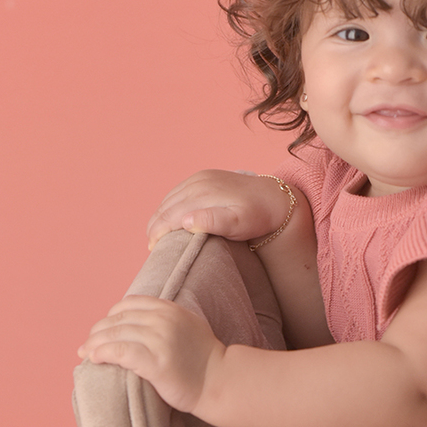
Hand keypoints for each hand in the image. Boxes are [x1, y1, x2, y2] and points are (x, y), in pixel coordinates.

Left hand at [78, 295, 224, 413]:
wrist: (221, 382)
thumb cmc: (204, 361)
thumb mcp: (189, 326)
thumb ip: (167, 319)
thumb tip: (140, 321)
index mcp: (170, 309)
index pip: (129, 304)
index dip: (111, 316)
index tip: (103, 330)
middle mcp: (164, 320)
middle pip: (118, 319)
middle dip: (98, 332)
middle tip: (86, 346)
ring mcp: (160, 340)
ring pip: (115, 334)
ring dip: (94, 344)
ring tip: (86, 354)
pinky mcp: (155, 362)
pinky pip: (119, 352)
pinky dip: (102, 353)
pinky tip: (95, 359)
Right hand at [146, 171, 293, 249]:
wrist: (274, 197)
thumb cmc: (257, 217)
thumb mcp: (239, 224)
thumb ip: (214, 222)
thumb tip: (184, 222)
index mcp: (203, 194)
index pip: (170, 215)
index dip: (158, 233)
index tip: (153, 250)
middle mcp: (198, 182)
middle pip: (166, 207)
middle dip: (155, 227)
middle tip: (152, 247)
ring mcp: (199, 178)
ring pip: (169, 199)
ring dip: (160, 217)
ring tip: (156, 236)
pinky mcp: (203, 176)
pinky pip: (177, 192)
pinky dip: (168, 207)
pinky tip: (169, 219)